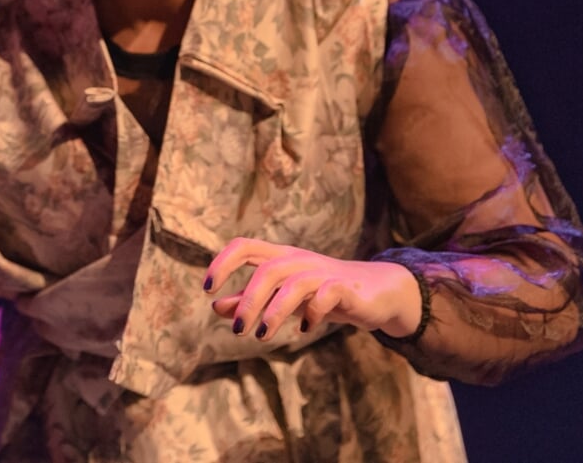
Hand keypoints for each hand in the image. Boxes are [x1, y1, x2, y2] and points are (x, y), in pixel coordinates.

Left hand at [204, 237, 421, 340]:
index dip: (222, 263)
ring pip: (294, 283)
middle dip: (248, 301)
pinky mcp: (346, 288)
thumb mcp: (282, 296)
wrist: (376, 292)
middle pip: (267, 270)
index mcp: (280, 257)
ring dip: (274, 311)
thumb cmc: (321, 293)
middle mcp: (299, 260)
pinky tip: (304, 329)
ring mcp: (323, 272)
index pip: (243, 246)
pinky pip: (326, 295)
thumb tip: (215, 306)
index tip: (206, 289)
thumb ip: (249, 300)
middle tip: (238, 330)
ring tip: (262, 336)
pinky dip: (311, 312)